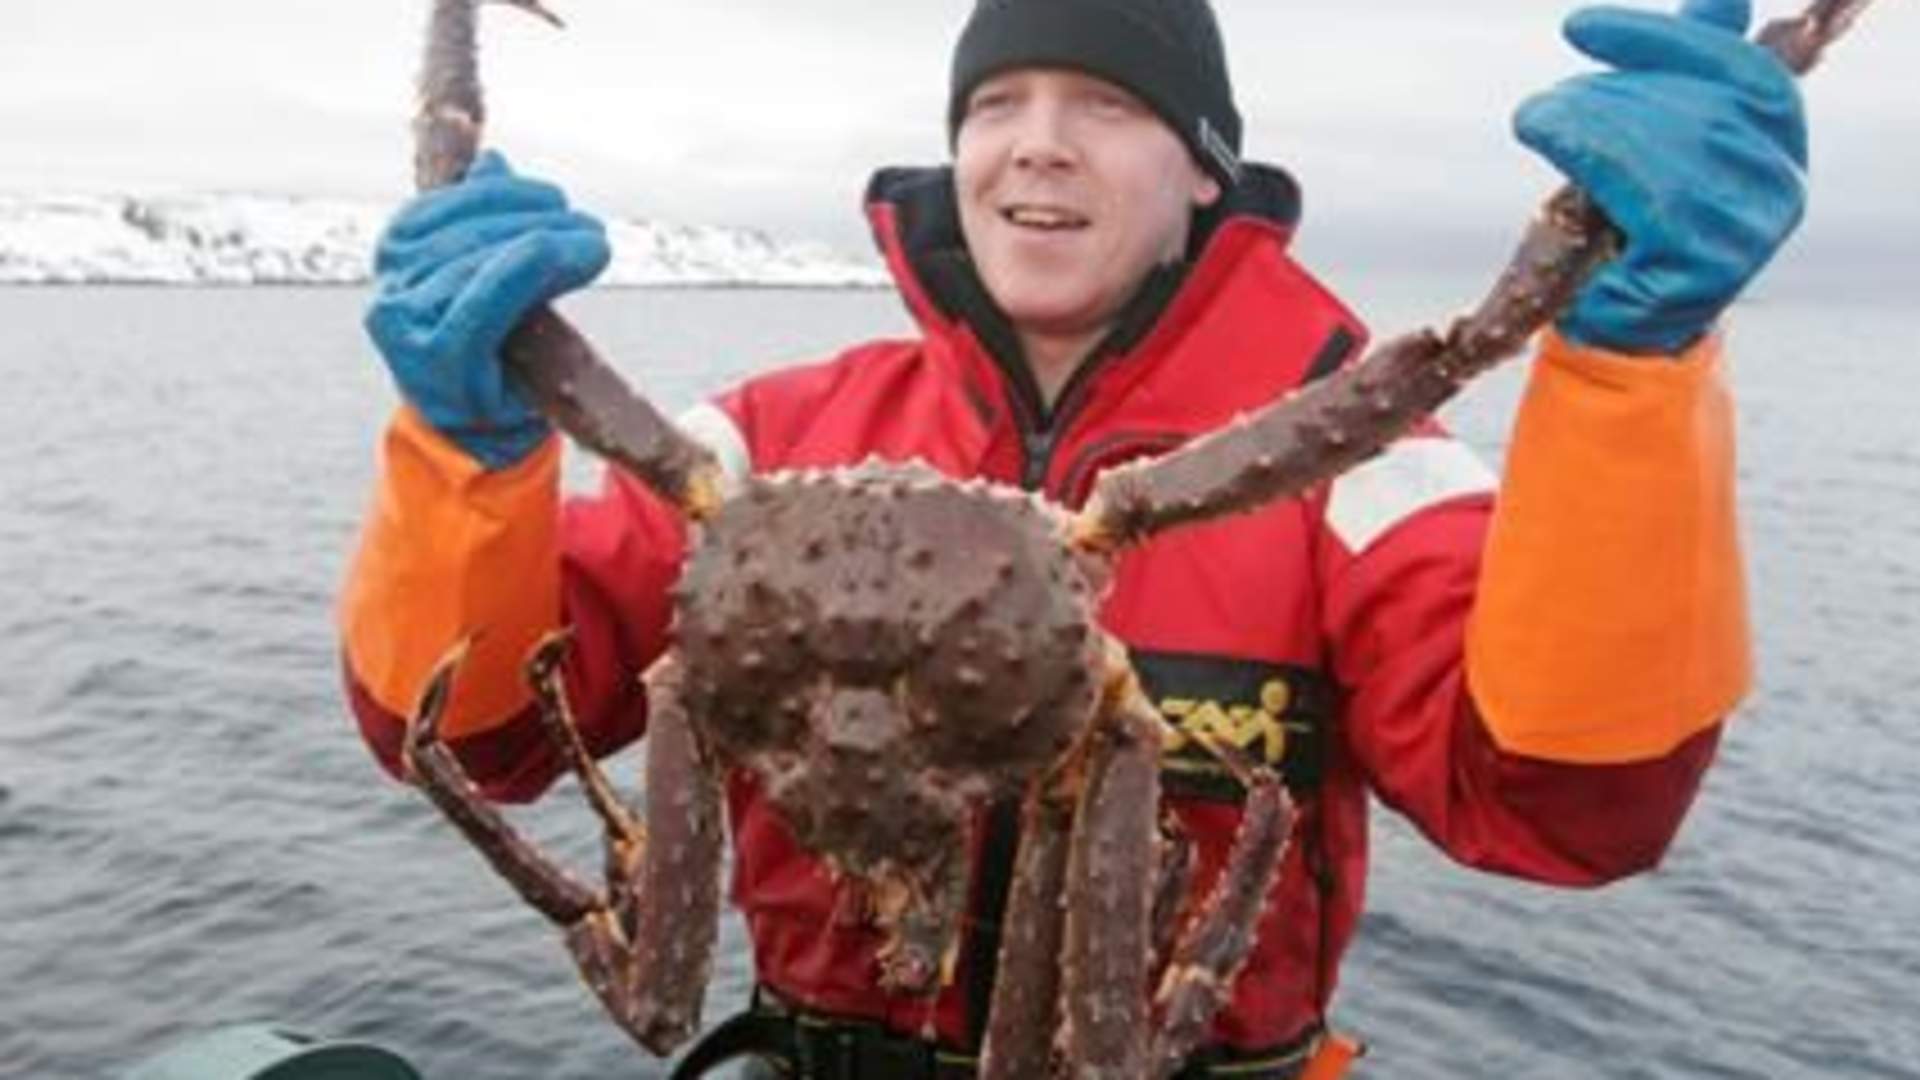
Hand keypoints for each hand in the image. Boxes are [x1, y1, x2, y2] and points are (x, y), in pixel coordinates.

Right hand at [364, 151, 610, 468]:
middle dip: (535, 219)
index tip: (557, 200)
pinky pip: (488, 299)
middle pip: (467, 232)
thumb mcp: (483, 279)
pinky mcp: (435, 356)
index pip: (447, 204)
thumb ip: (483, 224)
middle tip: (588, 226)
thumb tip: (493, 164)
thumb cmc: (487, 355)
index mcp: (395, 254)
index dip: (505, 194)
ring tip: (594, 243)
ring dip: (548, 242)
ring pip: (481, 260)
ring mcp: (407, 324)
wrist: (478, 437)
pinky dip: (533, 270)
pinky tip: (573, 260)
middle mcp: (391, 286)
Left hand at [1515, 0, 1807, 353]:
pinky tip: (1549, 142)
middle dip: (1609, 91)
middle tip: (1547, 101)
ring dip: (1589, 120)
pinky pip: (1648, 195)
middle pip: (1700, 108)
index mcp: (1779, 148)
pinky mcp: (1703, 266)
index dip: (1661, 40)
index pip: (1740, 72)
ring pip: (1671, 148)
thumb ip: (1687, 74)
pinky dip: (1591, 156)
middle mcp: (1779, 188)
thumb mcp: (1660, 143)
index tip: (1579, 26)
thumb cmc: (1632, 228)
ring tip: (1537, 118)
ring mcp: (1748, 231)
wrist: (1621, 331)